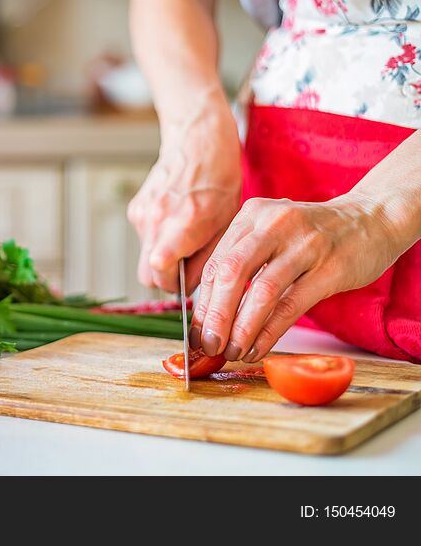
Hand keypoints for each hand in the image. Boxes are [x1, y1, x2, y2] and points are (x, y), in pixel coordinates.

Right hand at [127, 112, 241, 291]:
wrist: (197, 142)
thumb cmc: (218, 181)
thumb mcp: (227, 225)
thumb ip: (207, 259)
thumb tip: (193, 287)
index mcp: (182, 225)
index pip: (160, 275)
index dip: (176, 286)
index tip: (188, 283)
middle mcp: (155, 221)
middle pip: (147, 275)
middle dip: (166, 277)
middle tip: (189, 264)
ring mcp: (141, 214)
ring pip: (145, 257)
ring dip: (163, 256)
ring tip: (186, 235)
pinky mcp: (135, 209)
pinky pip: (144, 239)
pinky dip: (158, 239)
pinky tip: (176, 220)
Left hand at [191, 194, 408, 361]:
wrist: (371, 217)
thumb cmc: (312, 234)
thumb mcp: (270, 232)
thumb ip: (241, 261)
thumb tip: (208, 313)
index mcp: (251, 215)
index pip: (215, 263)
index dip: (201, 303)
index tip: (194, 333)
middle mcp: (273, 224)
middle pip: (230, 274)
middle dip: (214, 317)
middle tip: (207, 346)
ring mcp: (304, 244)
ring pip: (261, 292)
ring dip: (242, 329)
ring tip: (232, 353)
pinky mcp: (331, 267)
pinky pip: (291, 305)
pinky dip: (269, 332)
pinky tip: (257, 348)